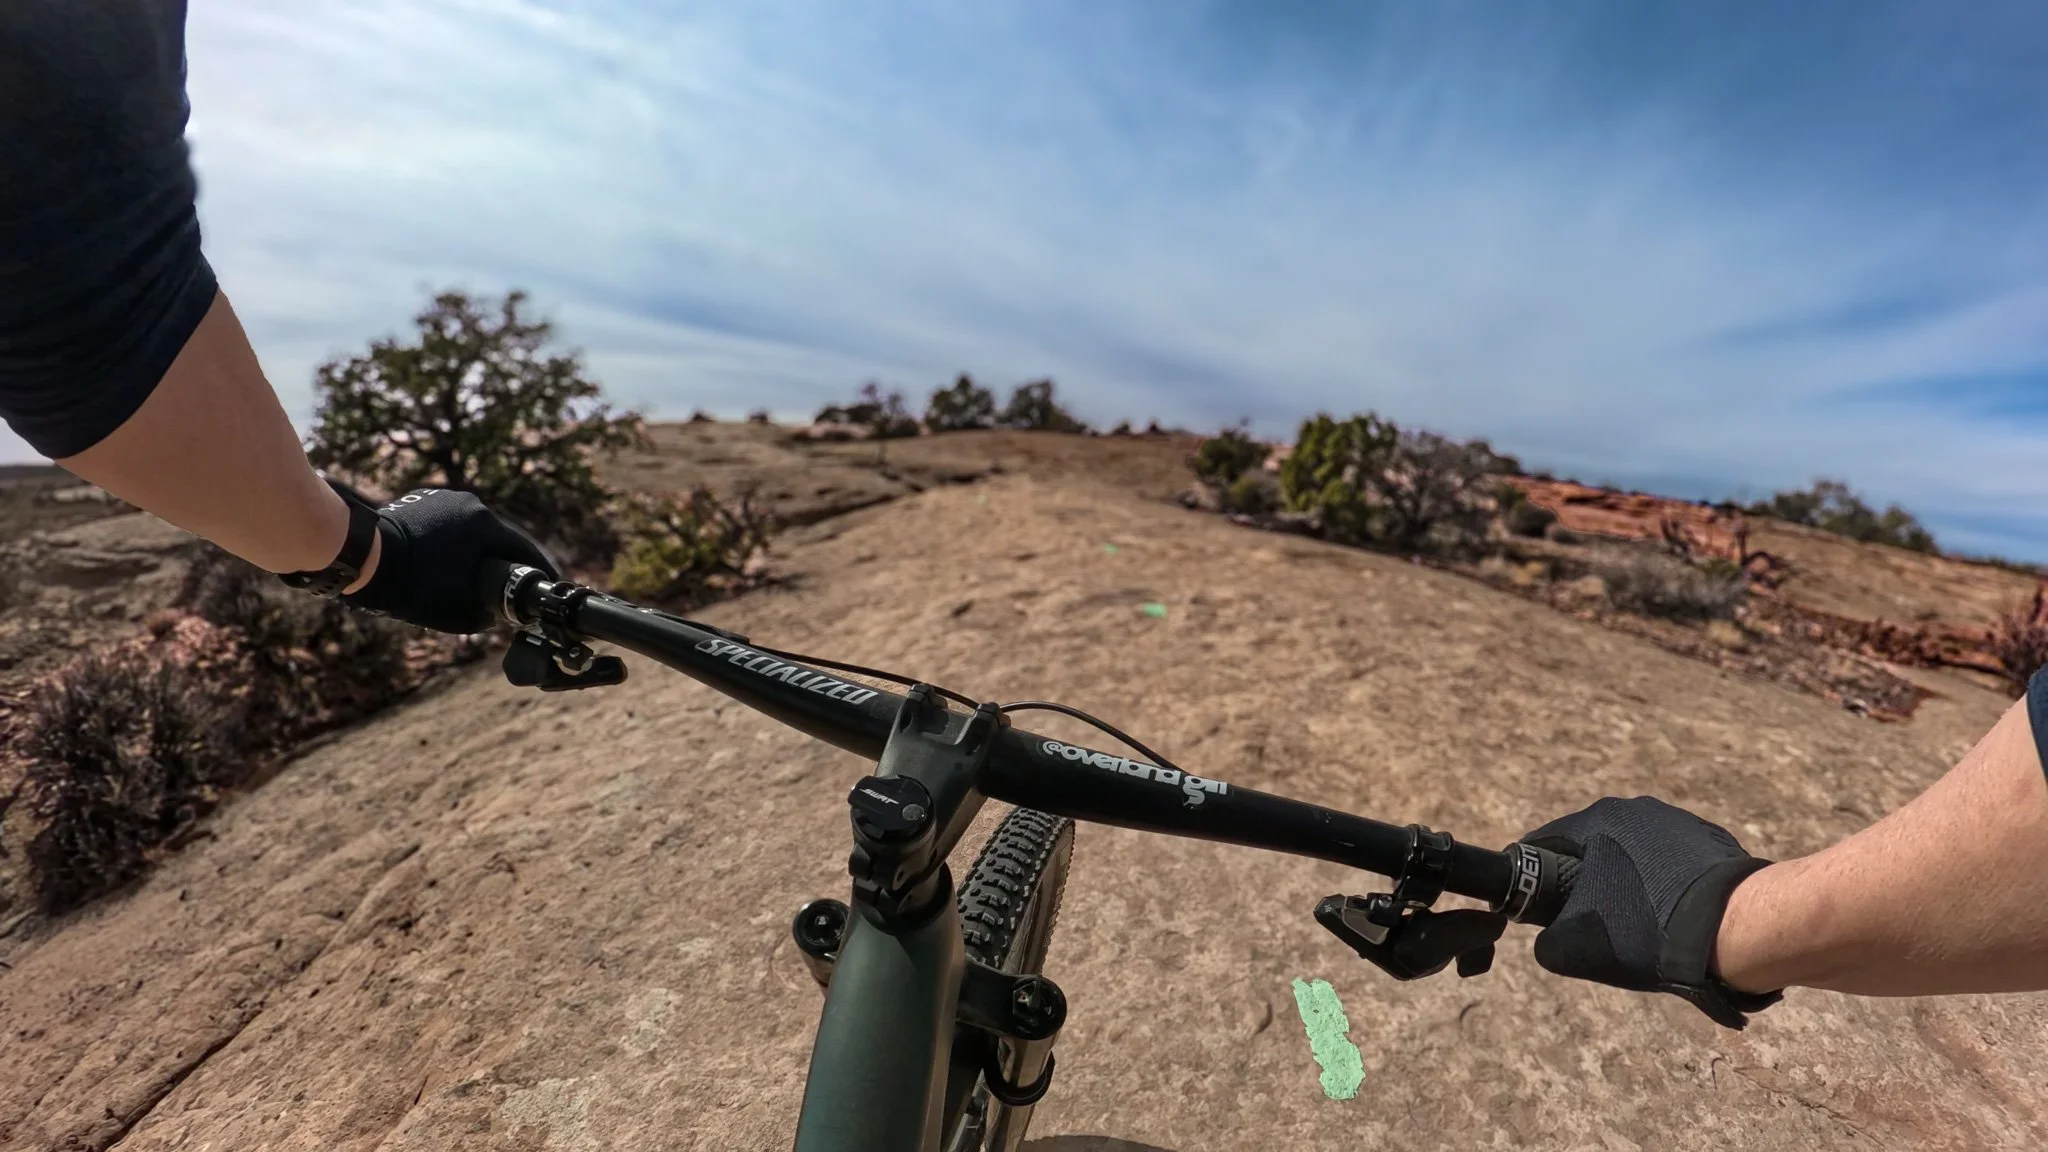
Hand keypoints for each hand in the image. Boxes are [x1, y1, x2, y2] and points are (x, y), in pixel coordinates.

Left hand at [340, 488, 558, 633]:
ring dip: (476, 551)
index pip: (524, 550)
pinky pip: (447, 525)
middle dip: (505, 561)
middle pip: (498, 537)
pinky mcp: (418, 501)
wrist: (359, 559)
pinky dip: (453, 543)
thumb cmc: (411, 585)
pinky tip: (446, 561)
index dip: (539, 570)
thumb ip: (486, 615)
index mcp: (485, 524)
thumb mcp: (458, 612)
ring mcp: (441, 499)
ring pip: (471, 530)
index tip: (549, 583)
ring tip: (477, 573)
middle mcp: (468, 504)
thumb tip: (494, 616)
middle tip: (512, 582)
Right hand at [1519, 796, 1783, 1028]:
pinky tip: (1675, 916)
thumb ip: (1546, 941)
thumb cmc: (1643, 932)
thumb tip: (1550, 940)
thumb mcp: (1573, 949)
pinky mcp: (1715, 839)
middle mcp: (1637, 808)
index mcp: (1598, 818)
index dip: (1535, 875)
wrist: (1733, 932)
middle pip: (1594, 845)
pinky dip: (1668, 883)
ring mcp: (1680, 820)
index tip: (1539, 905)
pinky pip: (1674, 861)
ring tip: (1640, 922)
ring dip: (1630, 879)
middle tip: (1592, 919)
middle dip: (1588, 878)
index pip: (1547, 842)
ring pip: (1637, 852)